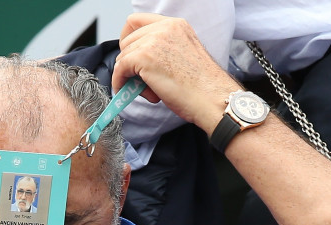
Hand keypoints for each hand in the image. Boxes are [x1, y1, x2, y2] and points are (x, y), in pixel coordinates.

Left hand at [112, 13, 238, 130]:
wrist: (211, 98)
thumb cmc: (202, 86)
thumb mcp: (183, 54)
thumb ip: (163, 49)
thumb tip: (138, 59)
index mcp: (175, 25)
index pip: (137, 21)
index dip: (128, 38)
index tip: (129, 54)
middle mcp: (164, 28)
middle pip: (127, 40)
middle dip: (129, 61)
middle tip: (141, 80)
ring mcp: (153, 41)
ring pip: (123, 56)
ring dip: (129, 75)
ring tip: (148, 90)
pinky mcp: (144, 57)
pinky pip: (120, 69)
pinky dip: (119, 81)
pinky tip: (128, 91)